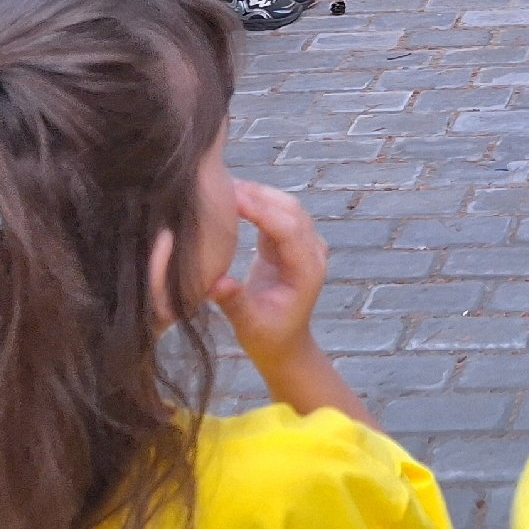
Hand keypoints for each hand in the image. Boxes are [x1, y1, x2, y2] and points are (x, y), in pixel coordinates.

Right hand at [210, 180, 327, 373]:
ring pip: (285, 206)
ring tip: (223, 185)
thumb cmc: (268, 338)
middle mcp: (312, 251)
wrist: (284, 344)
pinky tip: (232, 197)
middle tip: (221, 183)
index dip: (260, 210)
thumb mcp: (250, 325)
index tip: (232, 197)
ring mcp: (305, 244)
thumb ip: (235, 302)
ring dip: (258, 194)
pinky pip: (276, 214)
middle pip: (290, 209)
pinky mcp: (290, 243)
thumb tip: (216, 283)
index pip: (287, 229)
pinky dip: (257, 203)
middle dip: (258, 194)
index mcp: (308, 269)